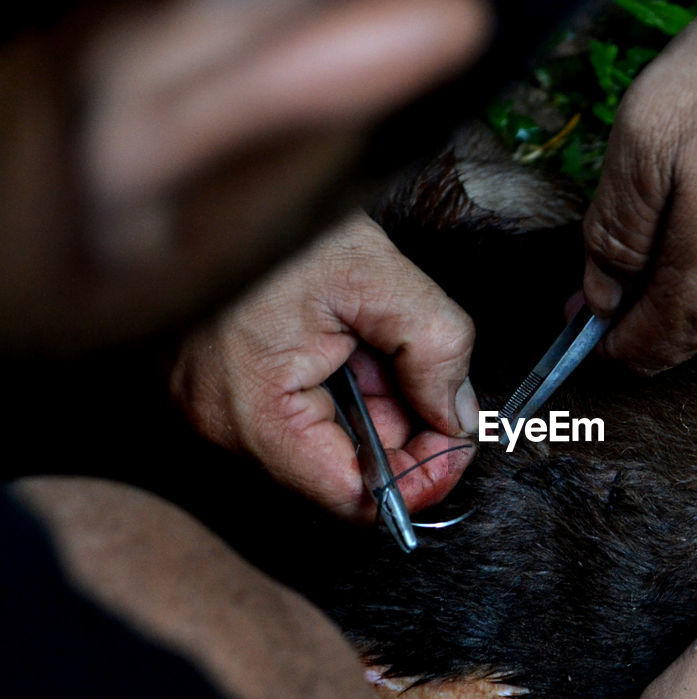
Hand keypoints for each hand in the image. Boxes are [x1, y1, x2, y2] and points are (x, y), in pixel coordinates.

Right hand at [172, 211, 477, 519]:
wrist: (206, 172)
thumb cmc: (275, 217)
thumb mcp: (377, 273)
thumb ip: (436, 349)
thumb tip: (459, 415)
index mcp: (254, 413)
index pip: (352, 498)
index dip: (419, 480)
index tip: (458, 445)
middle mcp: (223, 426)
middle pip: (343, 472)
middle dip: (404, 431)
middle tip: (434, 378)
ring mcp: (215, 407)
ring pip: (326, 440)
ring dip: (373, 404)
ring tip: (379, 340)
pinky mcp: (219, 386)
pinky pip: (299, 411)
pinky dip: (341, 386)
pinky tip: (349, 339)